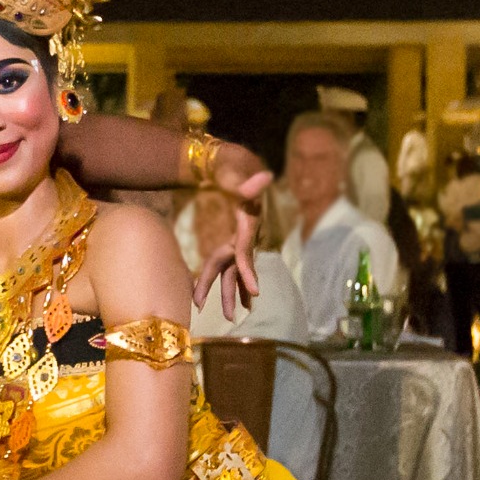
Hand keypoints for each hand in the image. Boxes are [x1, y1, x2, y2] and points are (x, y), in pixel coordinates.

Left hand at [191, 151, 273, 317]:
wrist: (229, 163)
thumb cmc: (230, 165)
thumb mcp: (233, 170)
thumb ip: (245, 179)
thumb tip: (264, 176)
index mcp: (246, 222)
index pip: (245, 252)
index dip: (249, 271)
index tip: (255, 292)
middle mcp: (244, 234)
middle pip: (238, 267)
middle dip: (236, 291)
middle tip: (232, 317)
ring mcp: (238, 237)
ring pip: (233, 269)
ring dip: (231, 291)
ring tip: (231, 315)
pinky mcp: (230, 238)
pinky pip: (225, 263)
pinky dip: (220, 279)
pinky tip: (214, 295)